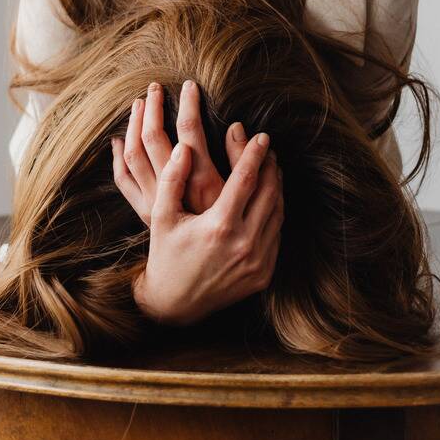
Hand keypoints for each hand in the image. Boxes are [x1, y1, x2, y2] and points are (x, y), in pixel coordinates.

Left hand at [110, 80, 247, 223]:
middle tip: (156, 86)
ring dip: (135, 124)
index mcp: (202, 181)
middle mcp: (173, 189)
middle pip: (154, 137)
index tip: (190, 85)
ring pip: (134, 153)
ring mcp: (153, 199)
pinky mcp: (144, 210)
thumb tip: (237, 126)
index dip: (188, 104)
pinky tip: (119, 139)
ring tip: (140, 102)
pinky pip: (123, 178)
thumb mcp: (241, 197)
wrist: (201, 276)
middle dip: (155, 107)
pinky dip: (118, 156)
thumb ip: (240, 161)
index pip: (190, 130)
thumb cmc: (229, 233)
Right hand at [130, 133, 284, 325]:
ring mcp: (257, 261)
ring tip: (271, 169)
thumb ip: (172, 179)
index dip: (254, 154)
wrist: (175, 302)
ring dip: (276, 188)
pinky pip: (276, 234)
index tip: (261, 136)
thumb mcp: (162, 216)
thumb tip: (185, 147)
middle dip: (270, 167)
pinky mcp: (264, 274)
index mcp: (219, 226)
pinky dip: (275, 212)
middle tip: (268, 149)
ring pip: (277, 212)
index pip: (246, 179)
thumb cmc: (166, 254)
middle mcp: (244, 244)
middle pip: (269, 193)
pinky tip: (268, 200)